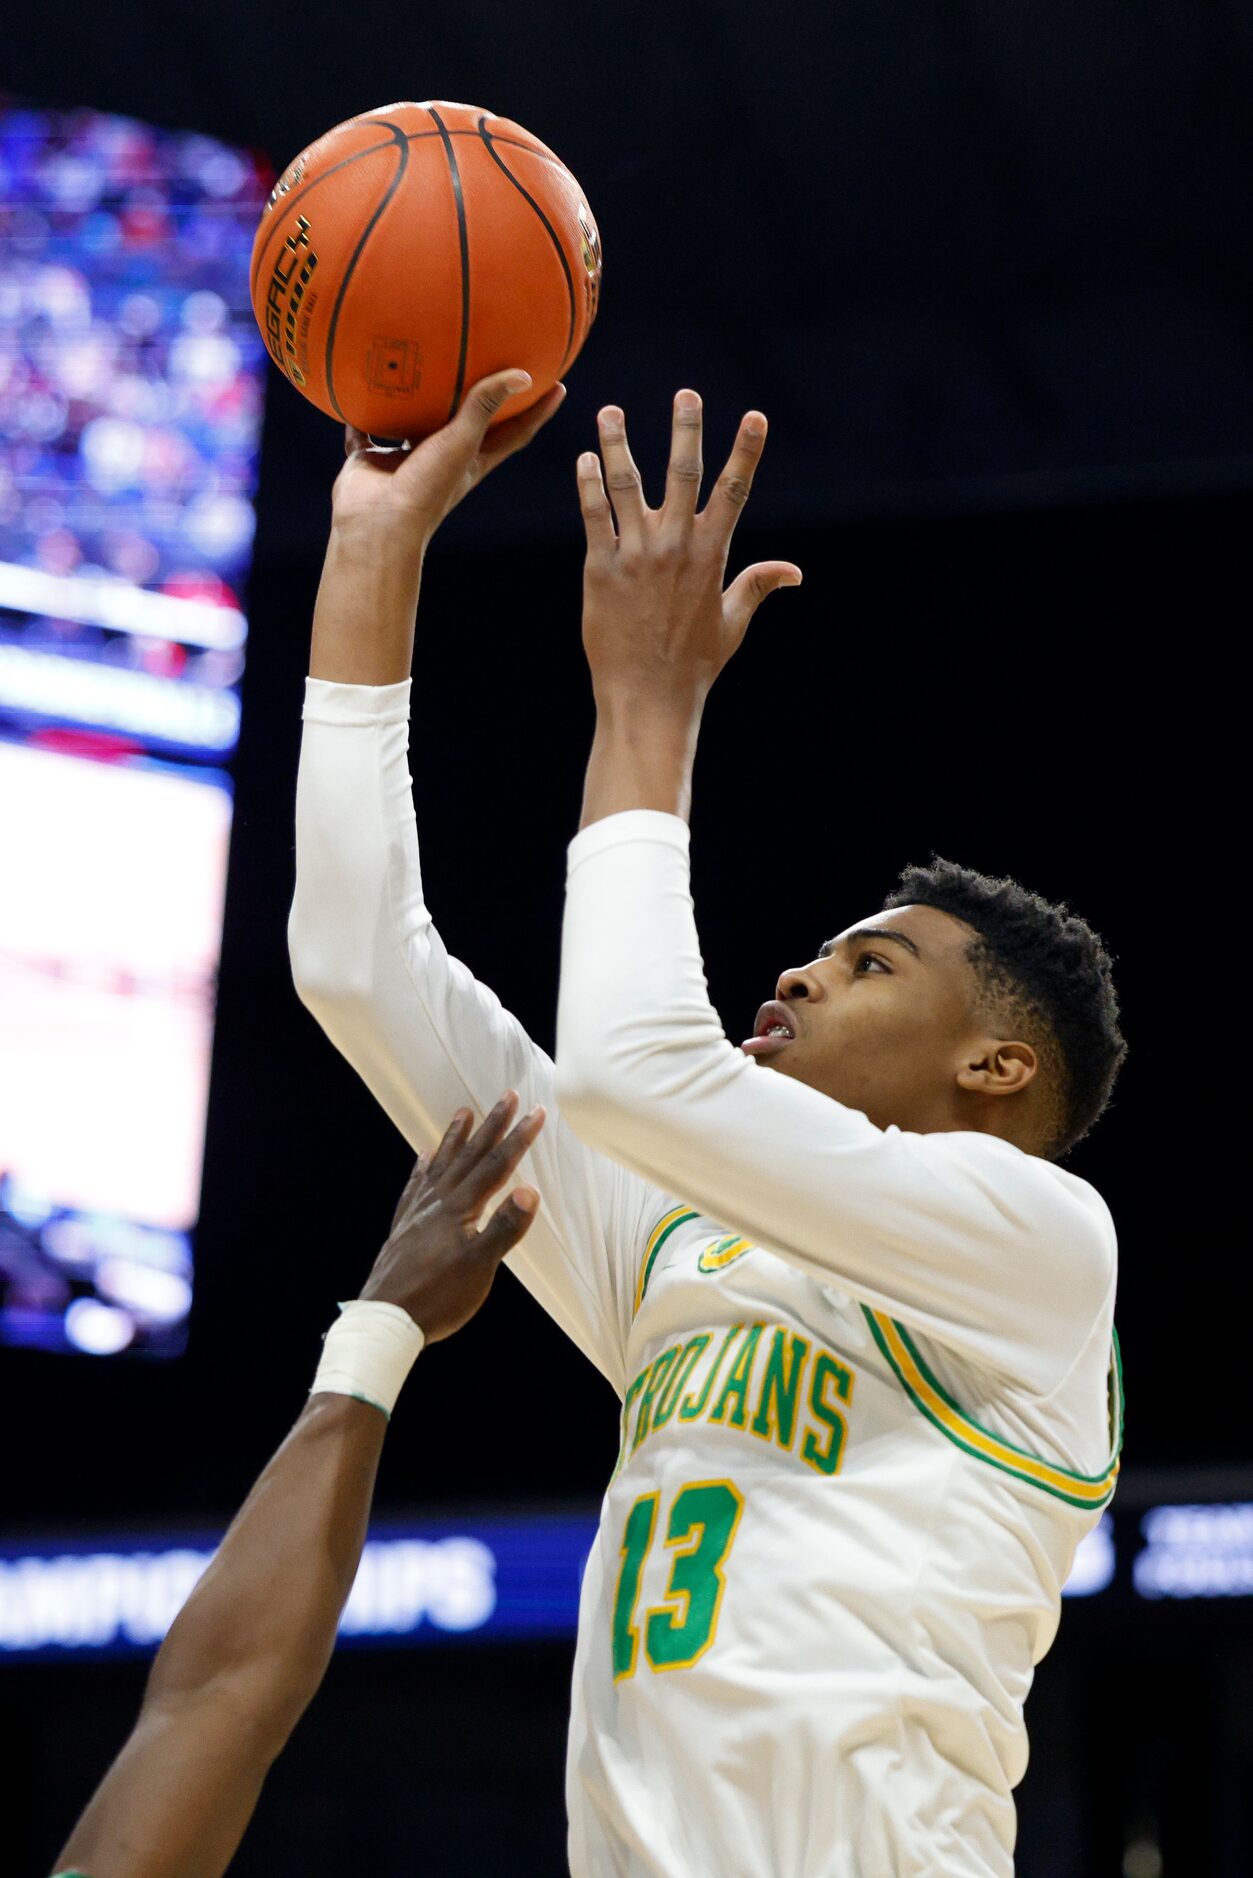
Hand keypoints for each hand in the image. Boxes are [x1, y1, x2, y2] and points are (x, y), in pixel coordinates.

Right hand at [331, 368, 567, 545]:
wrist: (377, 526)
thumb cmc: (427, 489)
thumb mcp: (462, 442)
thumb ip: (485, 405)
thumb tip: (524, 374)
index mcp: (472, 460)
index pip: (514, 432)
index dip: (537, 410)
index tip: (557, 384)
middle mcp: (441, 458)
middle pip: (465, 422)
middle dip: (478, 396)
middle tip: (492, 360)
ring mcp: (405, 460)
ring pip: (412, 421)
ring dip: (415, 399)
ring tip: (418, 361)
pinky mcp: (370, 460)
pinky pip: (363, 430)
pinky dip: (359, 413)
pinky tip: (356, 385)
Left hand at [359, 1093, 544, 1340]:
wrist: (386, 1319)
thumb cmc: (437, 1297)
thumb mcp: (480, 1267)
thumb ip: (505, 1228)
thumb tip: (529, 1190)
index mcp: (460, 1208)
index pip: (496, 1166)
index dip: (518, 1138)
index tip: (536, 1112)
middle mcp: (438, 1201)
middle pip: (469, 1156)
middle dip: (491, 1125)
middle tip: (506, 1095)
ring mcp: (418, 1212)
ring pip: (441, 1164)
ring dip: (455, 1137)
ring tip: (463, 1112)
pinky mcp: (404, 1226)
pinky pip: (416, 1186)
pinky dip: (423, 1168)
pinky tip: (424, 1158)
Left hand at [576, 390, 801, 711]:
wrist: (647, 697)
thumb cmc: (693, 665)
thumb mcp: (732, 625)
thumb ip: (757, 587)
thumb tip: (794, 572)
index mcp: (711, 556)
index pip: (734, 491)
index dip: (746, 451)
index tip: (755, 416)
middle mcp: (675, 547)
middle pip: (682, 474)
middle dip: (686, 430)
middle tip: (686, 393)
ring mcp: (636, 555)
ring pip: (626, 486)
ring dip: (618, 444)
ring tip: (609, 411)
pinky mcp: (601, 569)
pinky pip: (594, 516)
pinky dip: (588, 485)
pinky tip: (584, 458)